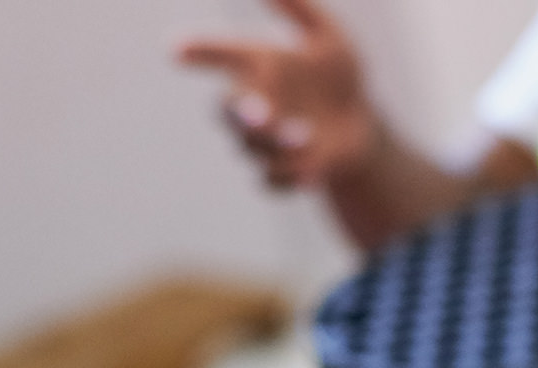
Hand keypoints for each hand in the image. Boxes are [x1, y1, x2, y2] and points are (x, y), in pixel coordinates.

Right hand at [177, 0, 380, 190]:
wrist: (361, 129)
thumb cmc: (340, 79)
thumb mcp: (331, 39)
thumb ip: (301, 9)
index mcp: (258, 65)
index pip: (218, 54)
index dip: (196, 51)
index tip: (176, 50)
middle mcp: (253, 104)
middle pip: (227, 109)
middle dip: (240, 112)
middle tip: (260, 113)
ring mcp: (263, 143)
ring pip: (250, 146)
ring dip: (276, 142)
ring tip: (306, 134)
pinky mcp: (279, 174)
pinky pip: (270, 181)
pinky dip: (287, 178)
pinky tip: (310, 174)